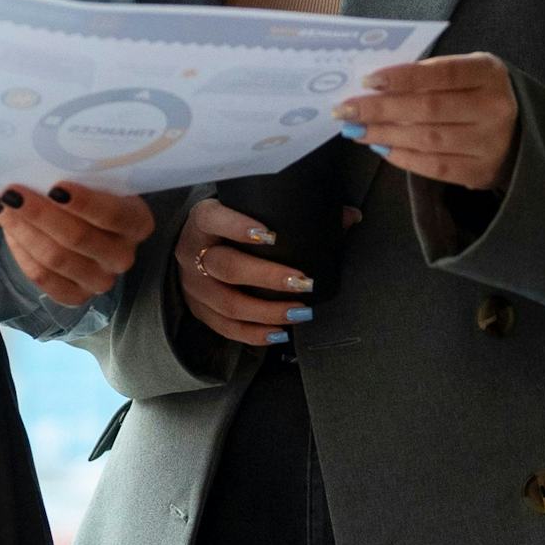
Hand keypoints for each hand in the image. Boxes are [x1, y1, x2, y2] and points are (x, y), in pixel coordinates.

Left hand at [0, 182, 153, 306]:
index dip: (84, 203)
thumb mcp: (96, 183)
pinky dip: (20, 251)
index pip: (113, 215)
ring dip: (22, 230)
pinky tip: (8, 229)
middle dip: (39, 213)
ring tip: (1, 206)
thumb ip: (79, 177)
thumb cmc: (91, 195)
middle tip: (11, 193)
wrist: (89, 225)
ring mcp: (100, 280)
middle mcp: (123, 255)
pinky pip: (42, 276)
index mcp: (137, 223)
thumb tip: (37, 167)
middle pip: (78, 238)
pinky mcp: (75, 296)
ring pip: (55, 258)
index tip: (55, 187)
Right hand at [170, 193, 326, 348]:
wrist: (194, 245)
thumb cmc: (230, 225)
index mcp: (203, 220)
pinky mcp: (199, 310)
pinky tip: (281, 332)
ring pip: (228, 303)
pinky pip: (226, 328)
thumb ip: (294, 211)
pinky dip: (255, 334)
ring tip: (300, 311)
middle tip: (303, 281)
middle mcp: (192, 253)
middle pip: (226, 267)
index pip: (215, 220)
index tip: (271, 235)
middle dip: (267, 277)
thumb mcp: (249, 211)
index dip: (238, 227)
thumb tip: (351, 216)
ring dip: (267, 311)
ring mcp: (194, 286)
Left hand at [336, 53, 516, 190]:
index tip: (368, 81)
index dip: (403, 78)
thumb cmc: (481, 94)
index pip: (442, 73)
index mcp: (489, 73)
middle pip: (429, 109)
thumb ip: (431, 74)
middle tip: (346, 110)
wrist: (523, 133)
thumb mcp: (468, 72)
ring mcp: (489, 144)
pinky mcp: (480, 172)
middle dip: (381, 109)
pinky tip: (380, 146)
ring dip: (385, 134)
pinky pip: (434, 167)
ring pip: (428, 140)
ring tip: (355, 129)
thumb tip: (376, 86)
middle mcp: (494, 108)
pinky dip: (402, 157)